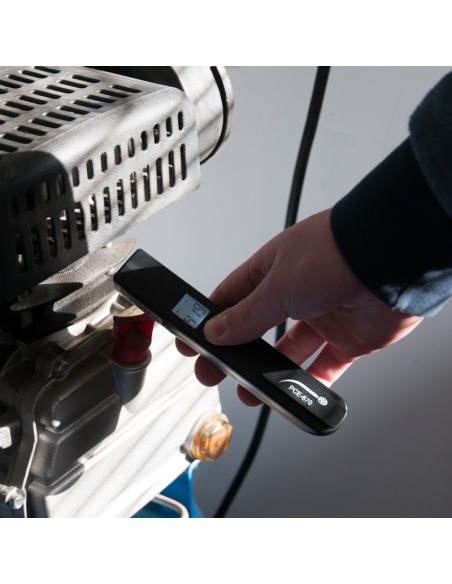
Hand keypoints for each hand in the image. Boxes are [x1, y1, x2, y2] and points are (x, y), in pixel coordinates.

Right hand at [176, 209, 422, 405]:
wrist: (390, 262)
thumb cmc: (334, 254)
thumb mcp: (276, 286)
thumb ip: (246, 315)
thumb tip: (216, 332)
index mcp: (273, 270)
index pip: (232, 298)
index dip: (211, 320)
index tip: (192, 340)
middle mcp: (296, 292)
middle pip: (256, 329)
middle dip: (235, 353)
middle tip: (214, 372)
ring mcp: (322, 316)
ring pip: (288, 352)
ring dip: (269, 373)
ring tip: (251, 392)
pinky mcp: (348, 339)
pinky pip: (325, 366)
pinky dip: (309, 382)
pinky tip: (293, 393)